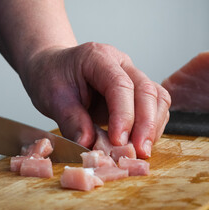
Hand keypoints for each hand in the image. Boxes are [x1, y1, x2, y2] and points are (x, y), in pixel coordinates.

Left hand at [21, 42, 170, 158]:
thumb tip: (88, 144)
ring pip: (157, 97)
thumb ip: (71, 120)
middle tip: (139, 151)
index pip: (120, 85)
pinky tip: (141, 141)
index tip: (118, 142)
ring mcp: (131, 75)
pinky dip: (152, 125)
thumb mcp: (52, 98)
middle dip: (146, 124)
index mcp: (98, 57)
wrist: (53, 69)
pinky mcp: (135, 91)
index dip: (123, 115)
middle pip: (147, 89)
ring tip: (141, 150)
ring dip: (153, 126)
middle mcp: (120, 63)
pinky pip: (154, 105)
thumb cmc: (51, 77)